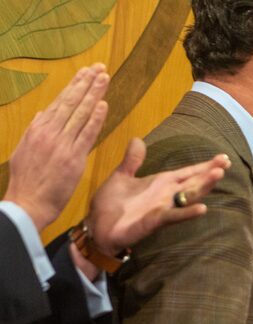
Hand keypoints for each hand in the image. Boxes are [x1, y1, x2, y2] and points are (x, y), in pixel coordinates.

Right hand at [4, 64, 109, 230]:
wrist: (27, 203)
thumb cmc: (26, 181)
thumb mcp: (24, 150)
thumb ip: (35, 131)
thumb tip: (43, 115)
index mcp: (38, 129)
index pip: (60, 101)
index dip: (75, 86)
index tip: (86, 73)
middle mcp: (49, 132)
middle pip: (71, 102)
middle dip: (86, 83)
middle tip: (100, 68)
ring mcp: (61, 144)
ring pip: (80, 113)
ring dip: (94, 94)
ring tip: (104, 78)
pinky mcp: (72, 158)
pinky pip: (86, 134)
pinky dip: (95, 118)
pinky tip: (103, 105)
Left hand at [85, 138, 230, 255]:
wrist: (96, 228)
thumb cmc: (110, 205)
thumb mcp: (121, 176)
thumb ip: (132, 160)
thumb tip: (138, 140)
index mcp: (161, 183)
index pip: (188, 172)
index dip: (205, 166)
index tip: (223, 158)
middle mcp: (166, 196)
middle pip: (194, 183)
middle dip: (209, 173)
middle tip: (226, 164)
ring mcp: (163, 208)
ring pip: (188, 197)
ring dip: (203, 187)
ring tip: (217, 176)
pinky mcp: (154, 222)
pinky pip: (174, 216)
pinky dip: (187, 213)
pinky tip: (202, 208)